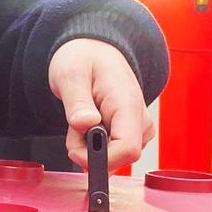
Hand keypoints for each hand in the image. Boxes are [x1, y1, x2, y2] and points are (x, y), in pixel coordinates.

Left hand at [49, 38, 155, 170]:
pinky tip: (90, 126)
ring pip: (114, 160)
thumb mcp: (70, 74)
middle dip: (89, 153)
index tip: (74, 149)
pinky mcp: (134, 135)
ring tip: (82, 119)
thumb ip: (77, 102)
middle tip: (74, 125)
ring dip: (89, 149)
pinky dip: (94, 148)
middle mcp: (140, 119)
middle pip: (119, 159)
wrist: (94, 51)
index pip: (128, 149)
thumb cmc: (82, 59)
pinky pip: (113, 155)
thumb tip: (86, 125)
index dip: (100, 159)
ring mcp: (140, 129)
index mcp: (128, 104)